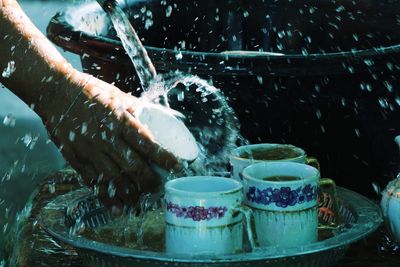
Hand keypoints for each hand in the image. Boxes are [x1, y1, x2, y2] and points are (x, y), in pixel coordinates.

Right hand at [46, 71, 179, 214]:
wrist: (54, 91)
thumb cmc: (90, 92)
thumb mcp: (117, 96)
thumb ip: (137, 109)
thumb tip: (159, 116)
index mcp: (119, 120)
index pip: (147, 143)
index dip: (164, 158)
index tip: (178, 167)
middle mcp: (106, 138)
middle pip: (133, 166)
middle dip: (149, 182)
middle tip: (159, 189)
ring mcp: (90, 150)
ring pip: (114, 179)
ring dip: (130, 194)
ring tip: (141, 203)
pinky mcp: (76, 158)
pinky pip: (94, 182)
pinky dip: (106, 197)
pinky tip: (117, 207)